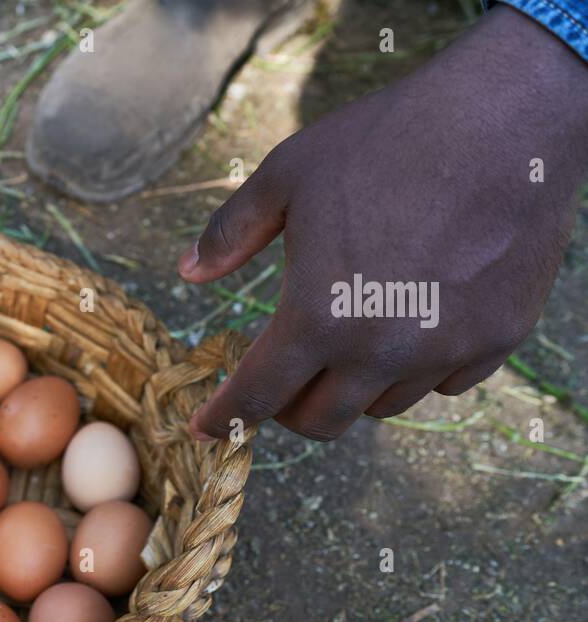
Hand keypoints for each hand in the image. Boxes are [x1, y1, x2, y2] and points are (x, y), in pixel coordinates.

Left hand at [182, 6, 587, 441]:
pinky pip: (445, 383)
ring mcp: (445, 349)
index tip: (207, 429)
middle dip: (290, 409)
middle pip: (322, 421)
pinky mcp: (498, 339)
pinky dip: (419, 369)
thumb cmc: (385, 140)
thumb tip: (188, 271)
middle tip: (283, 381)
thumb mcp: (287, 176)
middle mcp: (381, 350)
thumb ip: (231, 232)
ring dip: (355, 388)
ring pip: (382, 407)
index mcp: (318, 317)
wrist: (505, 118)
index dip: (226, 417)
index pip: (259, 396)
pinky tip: (412, 326)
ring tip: (349, 342)